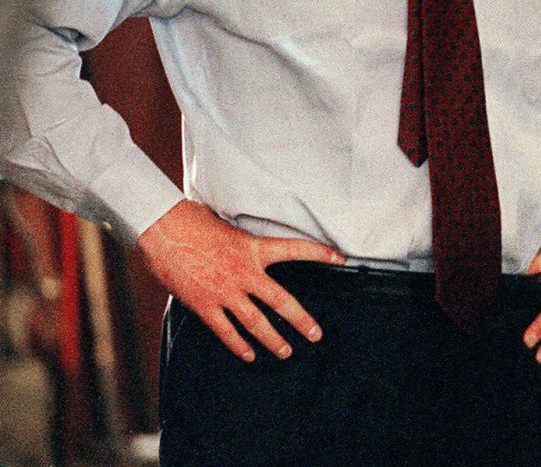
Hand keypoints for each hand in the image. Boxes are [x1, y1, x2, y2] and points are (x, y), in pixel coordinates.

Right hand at [136, 199, 344, 362]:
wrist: (163, 229)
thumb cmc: (193, 222)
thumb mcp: (229, 228)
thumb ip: (243, 245)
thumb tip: (249, 249)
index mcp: (254, 248)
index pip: (295, 249)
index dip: (319, 253)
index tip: (340, 258)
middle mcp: (244, 272)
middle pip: (280, 301)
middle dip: (300, 320)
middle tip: (315, 334)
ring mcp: (225, 290)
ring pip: (255, 321)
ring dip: (271, 339)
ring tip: (285, 352)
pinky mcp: (204, 304)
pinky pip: (225, 330)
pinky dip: (237, 344)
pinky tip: (248, 355)